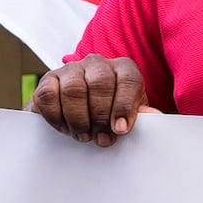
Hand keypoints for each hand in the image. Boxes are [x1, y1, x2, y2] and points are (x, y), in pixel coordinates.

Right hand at [33, 54, 148, 145]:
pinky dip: (56, 116)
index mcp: (124, 69)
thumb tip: (155, 118)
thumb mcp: (130, 115)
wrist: (80, 113)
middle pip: (100, 83)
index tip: (120, 130)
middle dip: (101, 115)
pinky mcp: (48, 80)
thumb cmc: (111, 113)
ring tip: (84, 136)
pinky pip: (49, 95)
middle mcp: (97, 64)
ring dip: (78, 118)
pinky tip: (65, 128)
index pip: (128, 80)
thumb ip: (142, 115)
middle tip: (101, 138)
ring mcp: (71, 69)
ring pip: (73, 89)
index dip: (125, 106)